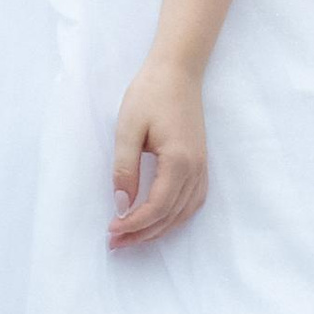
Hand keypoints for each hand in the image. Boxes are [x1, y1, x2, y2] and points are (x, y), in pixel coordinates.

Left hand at [108, 51, 207, 247]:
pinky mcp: (201, 163)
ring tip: (133, 237)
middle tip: (115, 243)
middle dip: (142, 234)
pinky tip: (159, 220)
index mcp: (178, 161)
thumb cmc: (150, 94)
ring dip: (159, 229)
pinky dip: (176, 218)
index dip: (133, 224)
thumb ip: (124, 169)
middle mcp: (195, 169)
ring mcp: (202, 167)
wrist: (177, 70)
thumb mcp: (128, 129)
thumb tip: (121, 206)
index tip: (111, 231)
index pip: (157, 207)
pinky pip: (193, 202)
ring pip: (184, 213)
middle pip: (171, 216)